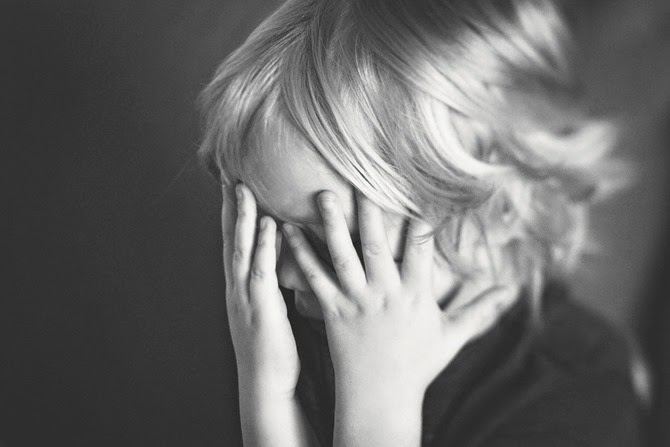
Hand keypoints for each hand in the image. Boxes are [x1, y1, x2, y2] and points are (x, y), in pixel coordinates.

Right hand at [222, 183, 299, 399]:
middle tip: (230, 177)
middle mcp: (238, 289)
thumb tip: (289, 266)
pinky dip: (263, 246)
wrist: (267, 387)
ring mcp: (246, 298)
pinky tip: (268, 224)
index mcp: (241, 289)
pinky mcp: (261, 308)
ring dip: (242, 218)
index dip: (235, 216)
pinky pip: (261, 270)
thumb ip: (276, 287)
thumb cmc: (275, 351)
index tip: (236, 188)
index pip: (237, 244)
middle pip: (232, 240)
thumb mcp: (272, 313)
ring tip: (243, 188)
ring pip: (241, 249)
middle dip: (231, 208)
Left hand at [282, 190, 518, 397]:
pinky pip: (314, 278)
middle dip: (368, 210)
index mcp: (416, 295)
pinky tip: (288, 233)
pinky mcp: (332, 311)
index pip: (421, 249)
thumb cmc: (417, 366)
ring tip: (322, 195)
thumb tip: (512, 292)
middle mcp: (385, 293)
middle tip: (360, 178)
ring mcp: (356, 301)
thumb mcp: (453, 336)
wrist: (380, 398)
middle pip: (376, 244)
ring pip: (342, 255)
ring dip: (331, 224)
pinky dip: (300, 255)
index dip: (420, 219)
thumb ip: (481, 310)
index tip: (417, 190)